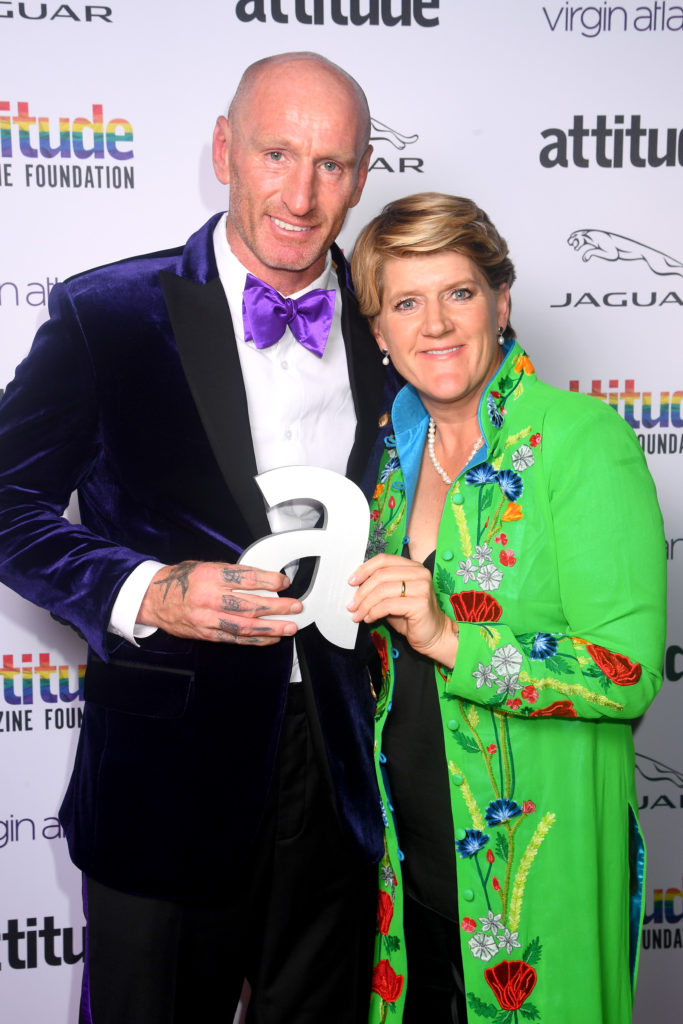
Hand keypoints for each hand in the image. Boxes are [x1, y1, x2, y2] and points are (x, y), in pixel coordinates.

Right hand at [137, 560, 301, 644]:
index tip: (283, 583)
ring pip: (245, 626)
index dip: (268, 581)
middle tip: (295, 607)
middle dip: (277, 607)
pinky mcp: (206, 634)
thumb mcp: (205, 566)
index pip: (245, 579)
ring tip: (289, 627)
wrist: (153, 599)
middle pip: (250, 604)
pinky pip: (235, 638)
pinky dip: (255, 639)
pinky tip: (271, 638)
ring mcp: (207, 619)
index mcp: (210, 576)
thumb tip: (261, 579)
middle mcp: (209, 598)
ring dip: (271, 628)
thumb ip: (231, 573)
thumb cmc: (181, 580)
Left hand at [348, 554, 458, 668]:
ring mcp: (422, 587)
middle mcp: (420, 573)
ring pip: (382, 590)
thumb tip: (355, 586)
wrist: (434, 635)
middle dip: (362, 591)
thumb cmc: (411, 617)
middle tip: (351, 605)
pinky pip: (388, 605)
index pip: (384, 560)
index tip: (351, 582)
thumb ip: (379, 587)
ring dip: (365, 604)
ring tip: (357, 614)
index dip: (364, 569)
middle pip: (381, 575)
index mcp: (413, 567)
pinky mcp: (421, 603)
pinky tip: (369, 619)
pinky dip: (374, 612)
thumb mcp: (392, 597)